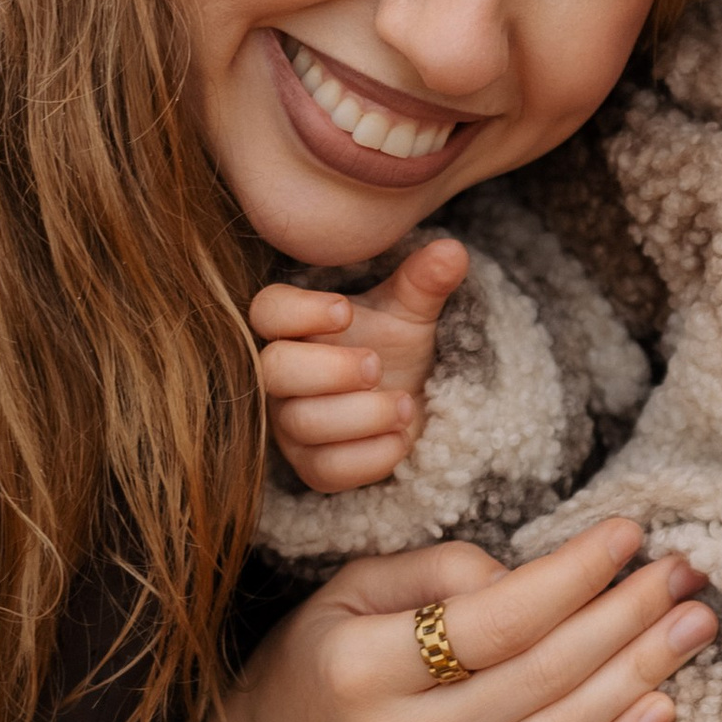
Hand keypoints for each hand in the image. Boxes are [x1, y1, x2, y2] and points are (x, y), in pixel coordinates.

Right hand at [209, 521, 717, 721]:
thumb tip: (529, 576)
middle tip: (688, 575)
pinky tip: (662, 704)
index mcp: (359, 671)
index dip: (570, 576)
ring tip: (696, 628)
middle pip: (541, 677)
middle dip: (626, 618)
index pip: (492, 621)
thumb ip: (435, 574)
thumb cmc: (307, 671)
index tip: (628, 536)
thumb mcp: (343, 596)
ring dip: (640, 677)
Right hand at [252, 239, 470, 495]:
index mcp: (295, 326)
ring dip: (361, 415)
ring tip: (406, 403)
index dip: (298, 311)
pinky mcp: (313, 467)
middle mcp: (281, 376)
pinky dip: (370, 456)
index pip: (268, 311)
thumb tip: (453, 251)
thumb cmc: (395, 347)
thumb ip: (424, 281)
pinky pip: (326, 470)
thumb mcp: (411, 311)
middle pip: (274, 371)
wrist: (413, 399)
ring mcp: (291, 424)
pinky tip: (403, 439)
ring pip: (303, 424)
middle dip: (329, 370)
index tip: (345, 310)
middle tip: (376, 365)